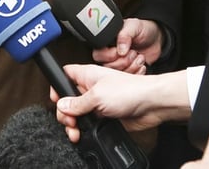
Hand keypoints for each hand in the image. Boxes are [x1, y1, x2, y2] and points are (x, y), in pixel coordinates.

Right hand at [51, 65, 190, 142]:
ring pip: (77, 114)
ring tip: (76, 130)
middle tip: (70, 120)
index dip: (57, 86)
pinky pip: (89, 124)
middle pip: (68, 99)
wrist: (151, 105)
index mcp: (87, 75)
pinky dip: (84, 131)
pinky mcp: (105, 116)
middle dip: (65, 112)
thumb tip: (61, 105)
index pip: (65, 75)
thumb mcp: (97, 96)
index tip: (56, 99)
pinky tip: (84, 134)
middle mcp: (91, 88)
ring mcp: (98, 103)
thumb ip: (77, 102)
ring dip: (73, 124)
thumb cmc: (130, 90)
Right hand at [91, 18, 161, 71]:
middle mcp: (110, 56)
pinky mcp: (129, 72)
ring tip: (139, 57)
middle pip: (107, 67)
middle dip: (123, 62)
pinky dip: (137, 74)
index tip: (123, 51)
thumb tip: (120, 49)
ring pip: (118, 75)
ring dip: (131, 68)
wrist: (156, 38)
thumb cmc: (142, 30)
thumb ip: (124, 35)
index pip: (99, 55)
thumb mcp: (133, 26)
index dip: (111, 56)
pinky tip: (142, 65)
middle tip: (133, 53)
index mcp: (107, 43)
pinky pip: (128, 79)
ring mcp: (119, 65)